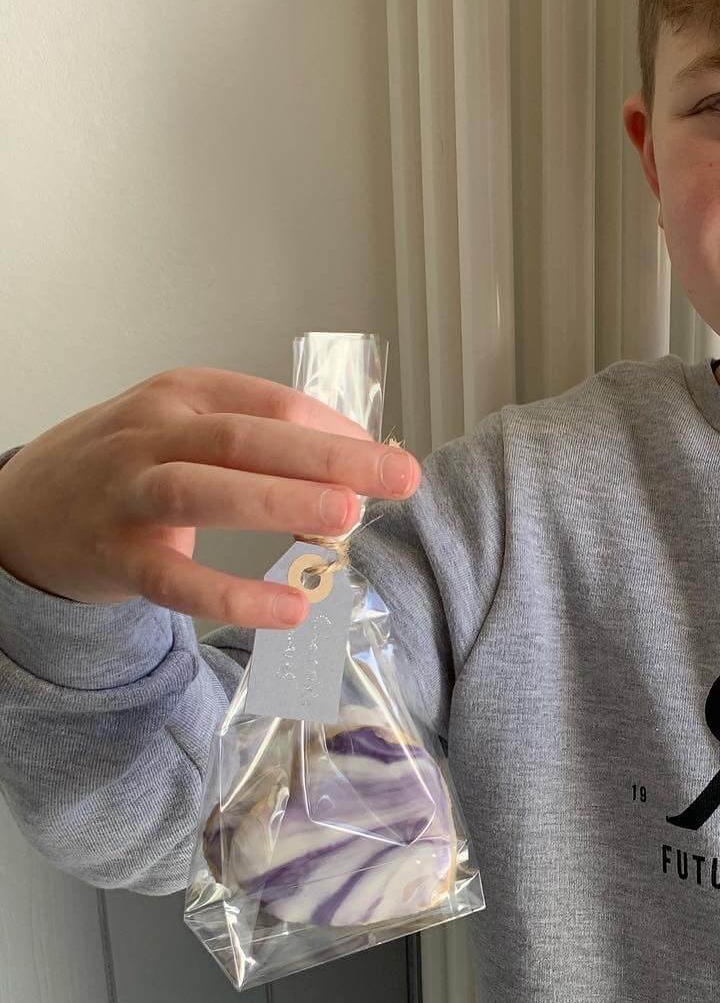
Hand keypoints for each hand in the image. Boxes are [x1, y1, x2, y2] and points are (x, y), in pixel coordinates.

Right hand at [0, 367, 421, 629]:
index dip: (337, 430)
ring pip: (207, 490)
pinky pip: (176, 579)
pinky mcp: (116, 556)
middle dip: (330, 457)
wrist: (24, 509)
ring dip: (282, 501)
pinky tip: (290, 608)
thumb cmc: (132, 466)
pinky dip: (233, 595)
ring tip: (346, 518)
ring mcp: (129, 492)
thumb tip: (359, 464)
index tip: (387, 456)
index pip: (273, 404)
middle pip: (248, 438)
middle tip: (398, 476)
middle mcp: (154, 433)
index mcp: (186, 393)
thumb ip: (264, 441)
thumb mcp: (188, 428)